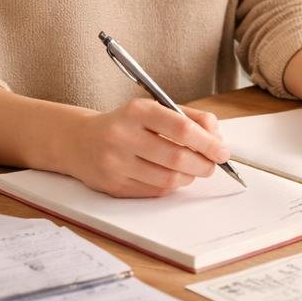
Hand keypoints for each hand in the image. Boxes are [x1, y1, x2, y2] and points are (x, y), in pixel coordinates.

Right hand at [63, 98, 229, 197]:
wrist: (79, 141)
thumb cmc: (126, 123)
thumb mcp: (154, 109)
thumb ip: (189, 118)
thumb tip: (217, 138)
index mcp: (137, 111)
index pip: (182, 128)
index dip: (208, 142)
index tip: (223, 151)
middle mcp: (122, 136)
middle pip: (177, 157)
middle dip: (204, 164)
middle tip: (213, 164)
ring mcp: (115, 163)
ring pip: (168, 179)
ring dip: (190, 177)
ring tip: (195, 170)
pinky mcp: (113, 185)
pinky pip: (154, 191)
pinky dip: (171, 186)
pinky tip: (173, 176)